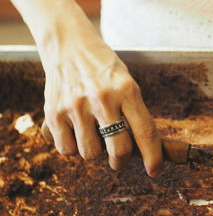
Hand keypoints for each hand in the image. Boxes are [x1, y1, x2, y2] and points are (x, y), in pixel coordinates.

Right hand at [39, 9, 162, 176]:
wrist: (68, 44)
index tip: (154, 171)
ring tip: (95, 137)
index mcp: (127, 90)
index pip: (145, 131)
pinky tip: (77, 133)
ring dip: (96, 153)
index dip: (152, 156)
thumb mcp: (126, 82)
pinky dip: (73, 148)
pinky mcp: (54, 112)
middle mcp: (103, 98)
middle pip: (118, 150)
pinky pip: (67, 150)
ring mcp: (76, 106)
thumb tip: (140, 149)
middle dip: (121, 161)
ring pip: (91, 154)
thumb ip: (132, 111)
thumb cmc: (103, 66)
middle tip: (119, 159)